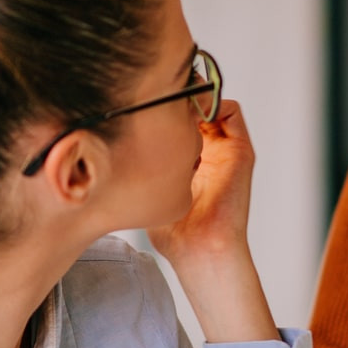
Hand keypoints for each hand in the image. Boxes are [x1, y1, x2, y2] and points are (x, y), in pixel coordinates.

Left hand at [148, 99, 254, 268]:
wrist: (201, 248)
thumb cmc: (174, 232)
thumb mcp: (147, 192)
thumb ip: (137, 170)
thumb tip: (107, 152)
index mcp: (192, 161)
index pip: (180, 119)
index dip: (163, 109)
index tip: (142, 107)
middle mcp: (211, 151)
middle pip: (196, 107)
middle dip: (176, 99)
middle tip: (155, 100)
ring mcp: (227, 149)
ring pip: (213, 104)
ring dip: (194, 98)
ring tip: (172, 107)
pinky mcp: (241, 150)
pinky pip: (231, 111)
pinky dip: (212, 103)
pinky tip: (189, 118)